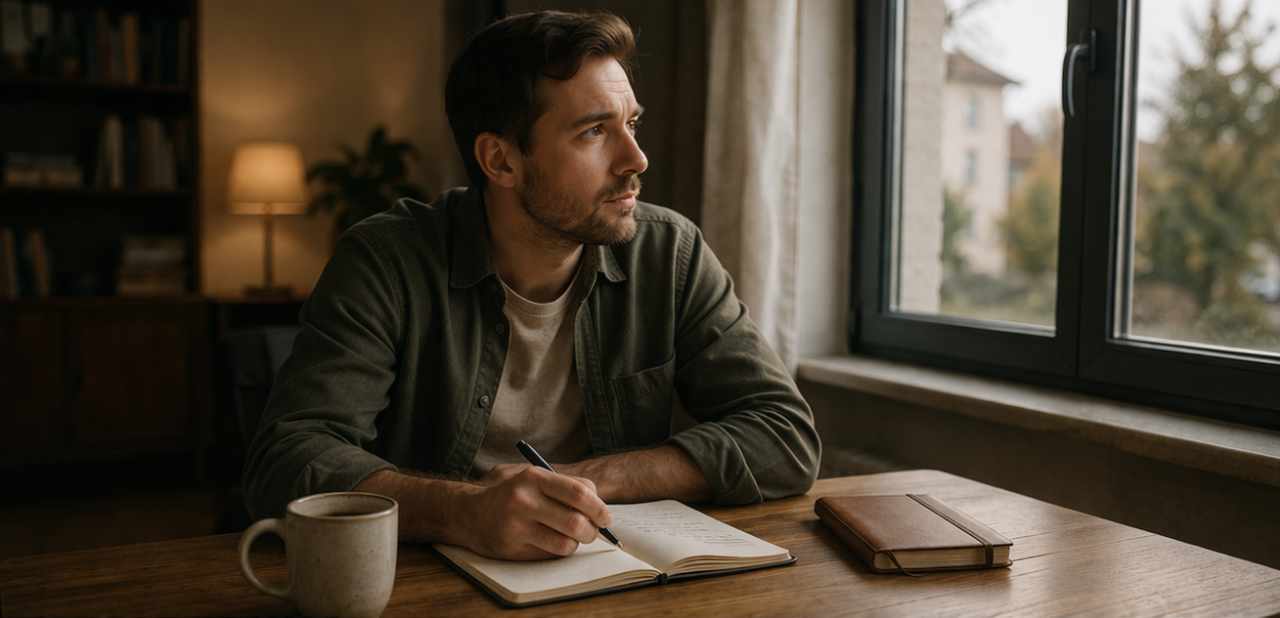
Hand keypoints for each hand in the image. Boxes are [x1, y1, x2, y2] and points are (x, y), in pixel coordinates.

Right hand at [457, 464, 610, 559]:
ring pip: (566, 544)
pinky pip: (550, 555)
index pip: (579, 493)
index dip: (599, 507)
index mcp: (533, 478)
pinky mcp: (512, 548)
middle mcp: (524, 500)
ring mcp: (517, 526)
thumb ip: (564, 486)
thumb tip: (599, 505)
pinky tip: (550, 542)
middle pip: (576, 522)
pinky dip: (558, 551)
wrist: (469, 512)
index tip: (605, 517)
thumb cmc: (511, 493)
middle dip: (593, 531)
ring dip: (575, 544)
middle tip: (593, 532)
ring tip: (570, 537)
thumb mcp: (533, 478)